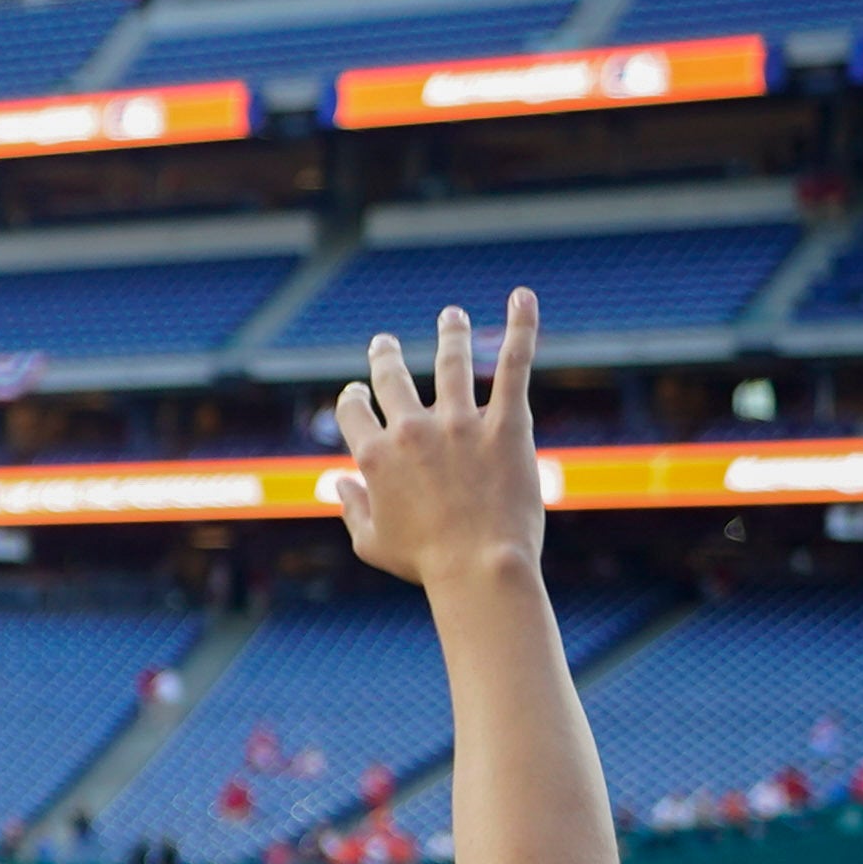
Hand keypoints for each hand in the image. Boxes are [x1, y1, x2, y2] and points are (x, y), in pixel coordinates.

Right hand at [325, 292, 545, 589]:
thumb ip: (351, 507)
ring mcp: (460, 424)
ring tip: (450, 316)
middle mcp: (411, 431)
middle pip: (392, 378)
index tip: (358, 393)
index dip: (353, 398)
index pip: (353, 410)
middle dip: (384, 356)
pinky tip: (522, 297)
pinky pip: (514, 365)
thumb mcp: (371, 542)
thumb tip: (340, 482)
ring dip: (449, 333)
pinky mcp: (505, 424)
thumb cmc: (423, 562)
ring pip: (450, 362)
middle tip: (384, 343)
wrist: (478, 566)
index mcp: (373, 458)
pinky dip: (521, 327)